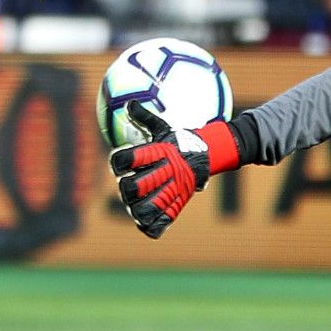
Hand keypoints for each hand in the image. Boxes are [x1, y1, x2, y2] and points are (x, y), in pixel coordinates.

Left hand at [108, 103, 239, 238]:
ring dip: (134, 209)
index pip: (128, 159)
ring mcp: (171, 191)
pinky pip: (159, 224)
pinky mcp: (177, 205)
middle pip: (133, 187)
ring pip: (144, 209)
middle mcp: (162, 172)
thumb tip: (129, 103)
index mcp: (157, 153)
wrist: (210, 155)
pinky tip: (145, 222)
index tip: (121, 162)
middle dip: (126, 187)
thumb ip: (144, 117)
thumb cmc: (180, 141)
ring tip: (134, 205)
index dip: (120, 162)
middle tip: (128, 184)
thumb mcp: (163, 128)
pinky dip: (149, 227)